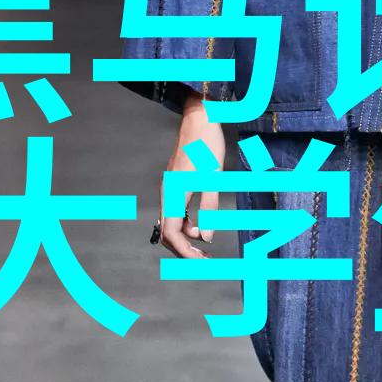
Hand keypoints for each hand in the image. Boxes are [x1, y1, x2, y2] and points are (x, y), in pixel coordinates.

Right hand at [156, 96, 227, 259]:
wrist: (199, 119)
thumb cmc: (207, 146)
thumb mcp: (214, 179)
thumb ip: (209, 209)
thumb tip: (207, 237)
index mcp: (174, 194)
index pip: (171, 233)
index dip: (184, 251)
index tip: (199, 262)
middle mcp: (167, 194)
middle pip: (168, 232)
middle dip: (184, 249)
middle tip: (204, 260)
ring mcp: (170, 189)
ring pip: (172, 223)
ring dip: (186, 238)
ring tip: (205, 247)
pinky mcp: (176, 185)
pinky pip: (176, 212)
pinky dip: (187, 224)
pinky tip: (201, 227)